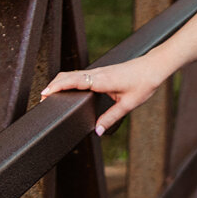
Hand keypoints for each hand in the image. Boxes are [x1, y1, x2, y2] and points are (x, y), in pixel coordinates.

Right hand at [40, 55, 166, 135]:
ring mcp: (99, 71)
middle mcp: (98, 73)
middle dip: (53, 85)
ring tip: (50, 95)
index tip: (45, 94)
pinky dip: (69, 79)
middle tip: (42, 99)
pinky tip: (67, 88)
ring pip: (73, 73)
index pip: (74, 81)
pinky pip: (80, 74)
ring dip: (60, 82)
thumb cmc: (144, 82)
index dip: (58, 87)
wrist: (154, 66)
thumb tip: (97, 131)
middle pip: (68, 76)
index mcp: (102, 80)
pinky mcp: (102, 71)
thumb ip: (111, 118)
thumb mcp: (129, 104)